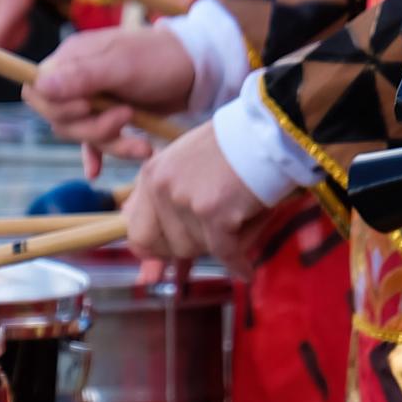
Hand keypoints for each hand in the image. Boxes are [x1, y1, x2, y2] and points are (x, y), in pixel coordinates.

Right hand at [25, 25, 196, 149]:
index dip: (55, 107)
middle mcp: (77, 79)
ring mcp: (93, 100)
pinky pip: (93, 143)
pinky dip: (99, 154)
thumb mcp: (122, 66)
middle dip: (91, 128)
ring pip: (81, 134)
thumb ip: (82, 77)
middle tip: (125, 117)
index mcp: (72, 58)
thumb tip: (40, 85)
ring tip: (142, 143)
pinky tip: (95, 172)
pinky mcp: (110, 118)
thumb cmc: (161, 59)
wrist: (198, 71)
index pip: (37, 89)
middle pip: (59, 119)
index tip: (86, 108)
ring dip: (110, 143)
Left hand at [123, 123, 270, 276]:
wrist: (265, 131)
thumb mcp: (183, 163)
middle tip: (217, 234)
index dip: (156, 250)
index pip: (136, 234)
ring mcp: (185, 199)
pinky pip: (224, 253)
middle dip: (194, 247)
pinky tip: (246, 271)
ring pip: (200, 249)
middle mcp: (161, 187)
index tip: (174, 255)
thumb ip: (162, 198)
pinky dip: (238, 264)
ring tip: (242, 218)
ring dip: (224, 243)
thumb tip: (141, 247)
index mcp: (150, 175)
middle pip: (170, 247)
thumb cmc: (231, 147)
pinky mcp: (213, 211)